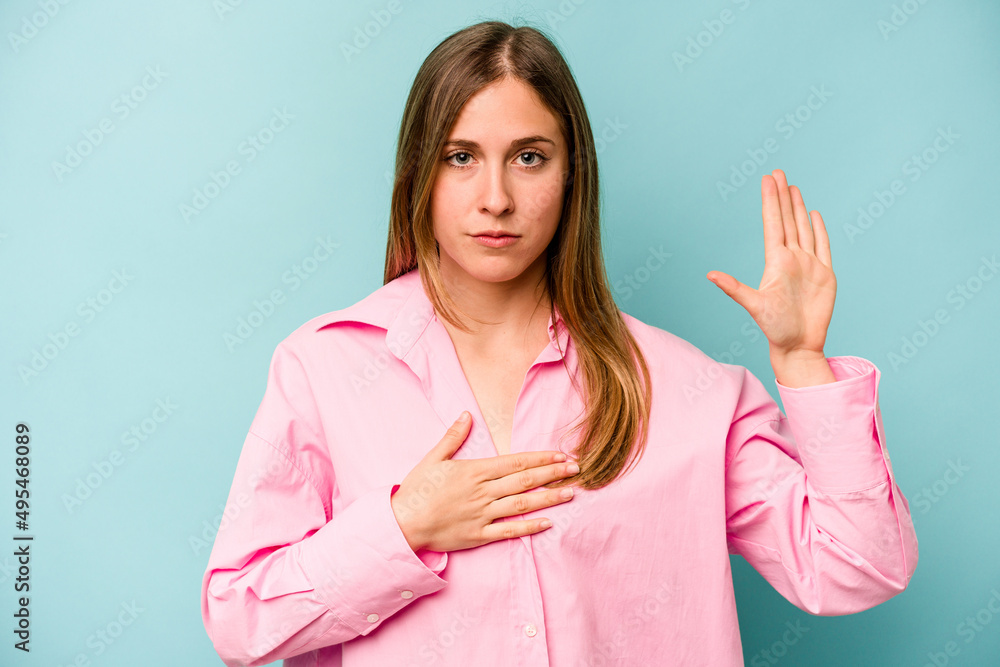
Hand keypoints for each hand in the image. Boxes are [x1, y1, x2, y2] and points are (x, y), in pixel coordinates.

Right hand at [390, 412, 578, 552]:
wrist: (402, 524)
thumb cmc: (416, 490)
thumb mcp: (432, 459)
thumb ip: (452, 437)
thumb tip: (466, 414)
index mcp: (474, 471)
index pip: (515, 462)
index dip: (540, 458)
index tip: (560, 455)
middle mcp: (483, 492)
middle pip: (525, 481)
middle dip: (553, 474)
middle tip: (576, 469)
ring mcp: (482, 514)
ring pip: (522, 504)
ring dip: (549, 498)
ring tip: (570, 493)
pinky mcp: (479, 535)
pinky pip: (509, 531)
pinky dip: (530, 527)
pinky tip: (548, 522)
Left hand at [706, 169, 836, 359]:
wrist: (798, 345)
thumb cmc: (775, 329)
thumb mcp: (754, 306)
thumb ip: (734, 288)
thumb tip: (710, 274)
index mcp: (776, 262)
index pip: (773, 224)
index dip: (771, 201)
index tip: (768, 180)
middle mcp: (792, 259)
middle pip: (787, 220)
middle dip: (783, 196)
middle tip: (778, 173)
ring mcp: (808, 265)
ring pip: (803, 229)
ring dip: (798, 208)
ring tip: (793, 187)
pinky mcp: (825, 275)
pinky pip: (823, 246)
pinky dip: (819, 230)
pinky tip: (814, 215)